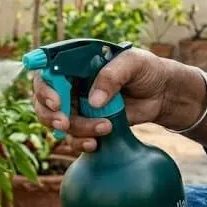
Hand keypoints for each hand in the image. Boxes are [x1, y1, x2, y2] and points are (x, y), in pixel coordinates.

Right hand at [32, 48, 181, 152]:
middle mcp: (71, 84)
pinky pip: (73, 137)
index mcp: (75, 64)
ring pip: (58, 122)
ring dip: (75, 130)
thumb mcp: (133, 63)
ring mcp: (77, 106)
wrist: (162, 94)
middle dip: (51, 115)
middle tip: (65, 122)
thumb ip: (111, 76)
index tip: (56, 102)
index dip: (44, 88)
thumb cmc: (147, 70)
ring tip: (104, 128)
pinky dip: (80, 142)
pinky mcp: (87, 124)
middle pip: (43, 101)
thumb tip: (93, 102)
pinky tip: (96, 143)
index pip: (47, 73)